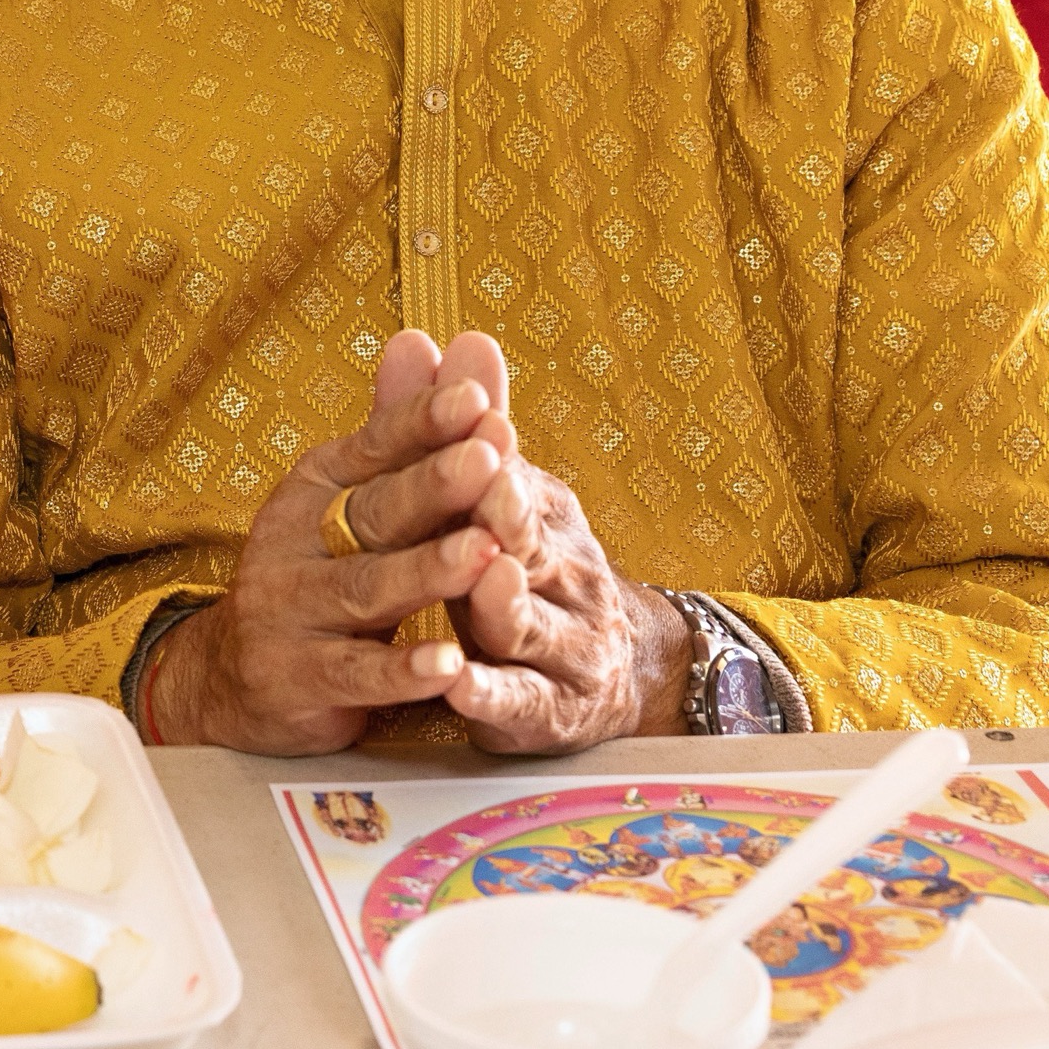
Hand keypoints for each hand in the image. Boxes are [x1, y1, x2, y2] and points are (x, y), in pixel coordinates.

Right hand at [141, 329, 508, 754]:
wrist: (236, 677)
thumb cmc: (319, 575)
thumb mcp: (349, 499)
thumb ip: (397, 431)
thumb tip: (424, 339)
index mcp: (315, 488)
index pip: (373, 447)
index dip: (423, 424)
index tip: (478, 399)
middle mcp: (294, 542)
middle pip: (374, 513)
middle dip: (435, 486)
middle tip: (490, 460)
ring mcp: (289, 611)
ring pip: (367, 590)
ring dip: (428, 572)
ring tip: (486, 551)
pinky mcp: (295, 678)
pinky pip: (357, 674)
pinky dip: (404, 671)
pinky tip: (448, 664)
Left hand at [439, 434, 691, 752]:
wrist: (605, 670)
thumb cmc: (527, 565)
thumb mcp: (499, 494)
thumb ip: (462, 424)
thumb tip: (444, 336)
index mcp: (543, 515)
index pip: (512, 479)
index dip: (493, 453)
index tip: (476, 421)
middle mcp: (564, 575)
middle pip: (527, 544)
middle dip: (504, 514)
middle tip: (485, 491)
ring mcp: (563, 646)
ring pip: (528, 624)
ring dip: (504, 602)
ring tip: (483, 580)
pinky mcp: (546, 712)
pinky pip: (519, 702)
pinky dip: (490, 694)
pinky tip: (460, 688)